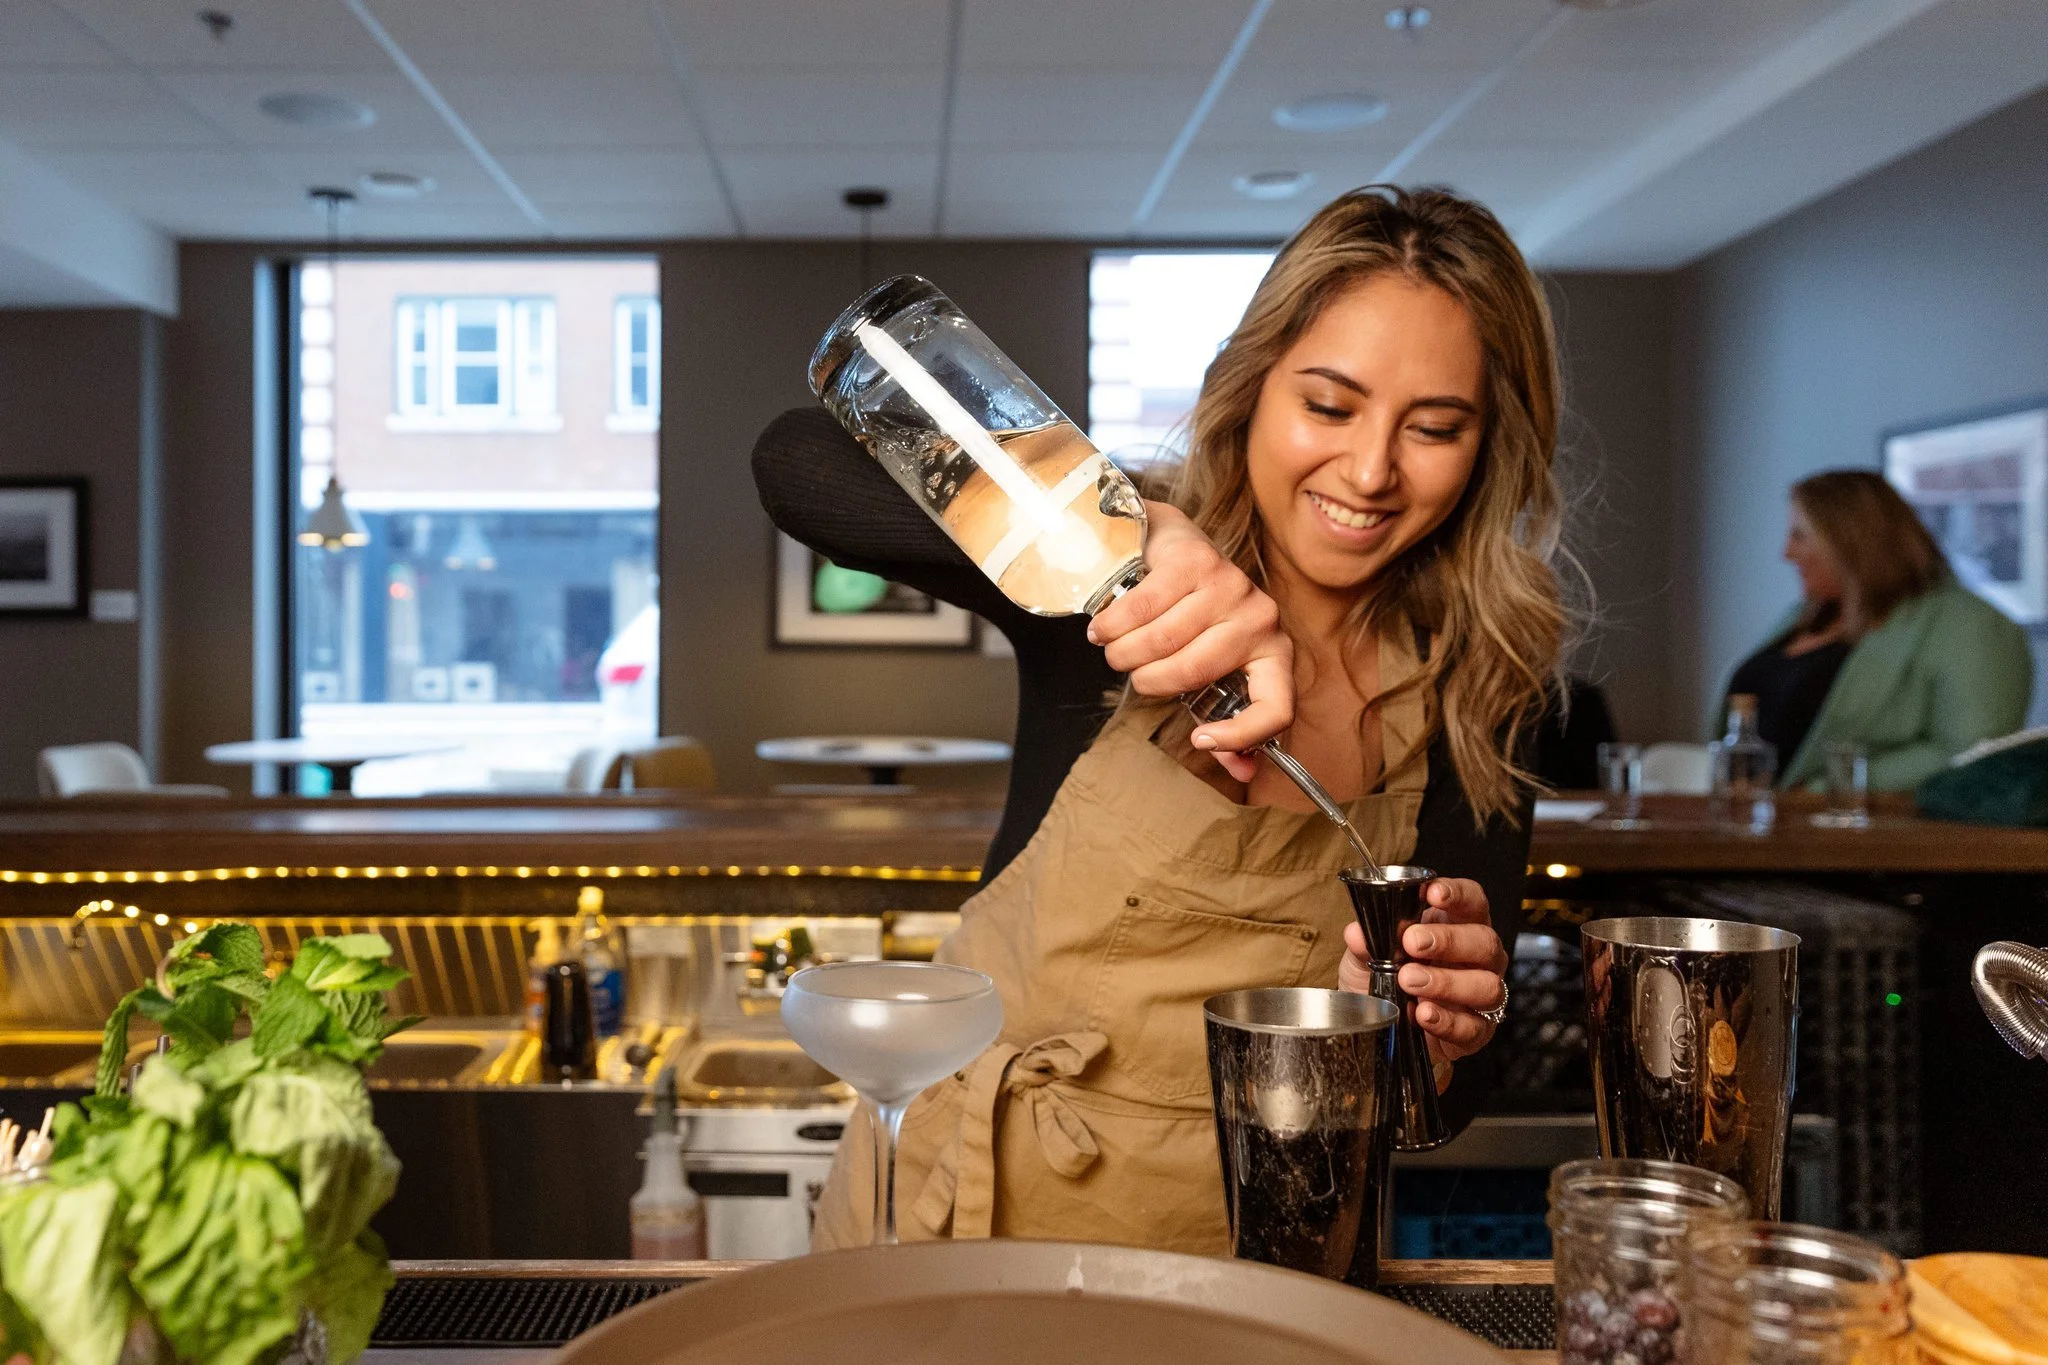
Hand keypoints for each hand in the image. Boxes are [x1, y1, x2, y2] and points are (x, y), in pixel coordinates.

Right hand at [1087, 500, 1292, 781]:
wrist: (1176, 545)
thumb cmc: (1195, 618)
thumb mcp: (1214, 670)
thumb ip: (1227, 719)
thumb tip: (1242, 772)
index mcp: (1274, 651)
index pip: (1276, 707)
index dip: (1240, 736)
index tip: (1199, 739)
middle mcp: (1260, 617)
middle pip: (1193, 672)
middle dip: (1148, 681)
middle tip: (1132, 674)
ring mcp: (1229, 586)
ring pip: (1161, 641)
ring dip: (1124, 654)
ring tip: (1115, 651)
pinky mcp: (1194, 562)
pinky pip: (1140, 609)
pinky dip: (1112, 626)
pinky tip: (1103, 629)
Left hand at [1339, 876, 1507, 1084]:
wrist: (1379, 1027)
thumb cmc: (1383, 979)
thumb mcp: (1365, 957)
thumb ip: (1364, 943)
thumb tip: (1357, 932)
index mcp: (1457, 926)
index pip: (1472, 901)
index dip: (1458, 894)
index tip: (1433, 892)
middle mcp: (1478, 958)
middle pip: (1485, 940)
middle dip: (1449, 940)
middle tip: (1412, 943)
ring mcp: (1482, 995)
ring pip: (1487, 985)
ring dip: (1447, 982)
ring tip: (1409, 981)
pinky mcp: (1477, 1031)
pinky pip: (1474, 1027)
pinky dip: (1447, 1021)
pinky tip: (1423, 1014)